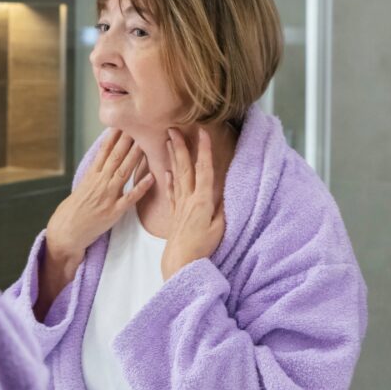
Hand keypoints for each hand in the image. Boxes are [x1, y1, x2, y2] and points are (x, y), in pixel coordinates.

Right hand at [45, 129, 155, 274]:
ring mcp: (107, 197)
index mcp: (91, 177)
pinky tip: (150, 177)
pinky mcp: (113, 212)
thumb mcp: (81, 188)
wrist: (65, 232)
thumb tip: (104, 162)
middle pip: (115, 158)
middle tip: (137, 124)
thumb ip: (94, 176)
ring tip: (144, 142)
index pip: (104, 152)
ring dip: (134, 157)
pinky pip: (129, 198)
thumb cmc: (72, 211)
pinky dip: (140, 187)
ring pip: (123, 172)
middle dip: (126, 141)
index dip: (113, 137)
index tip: (122, 123)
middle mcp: (99, 184)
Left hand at [160, 127, 225, 280]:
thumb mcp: (219, 226)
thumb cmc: (201, 246)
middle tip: (173, 128)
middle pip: (185, 167)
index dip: (203, 150)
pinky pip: (172, 192)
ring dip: (172, 157)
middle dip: (180, 146)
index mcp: (202, 199)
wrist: (180, 260)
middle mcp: (189, 198)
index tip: (202, 133)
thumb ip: (221, 207)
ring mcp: (180, 204)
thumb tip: (224, 190)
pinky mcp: (175, 212)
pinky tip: (166, 172)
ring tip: (166, 141)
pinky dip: (169, 180)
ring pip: (176, 175)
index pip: (204, 169)